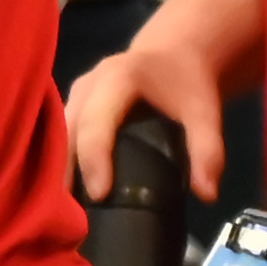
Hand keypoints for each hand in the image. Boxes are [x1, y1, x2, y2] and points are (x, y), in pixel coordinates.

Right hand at [59, 39, 228, 201]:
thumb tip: (207, 195)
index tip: (100, 195)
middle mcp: (89, 83)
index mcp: (118, 78)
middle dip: (67, 170)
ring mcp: (76, 92)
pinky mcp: (73, 104)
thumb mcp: (205, 112)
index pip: (97, 122)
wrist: (175, 52)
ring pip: (57, 133)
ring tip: (65, 208)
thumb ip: (208, 150)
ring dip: (59, 168)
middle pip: (67, 129)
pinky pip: (59, 134)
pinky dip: (61, 162)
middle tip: (72, 213)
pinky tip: (67, 192)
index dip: (94, 159)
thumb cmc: (187, 82)